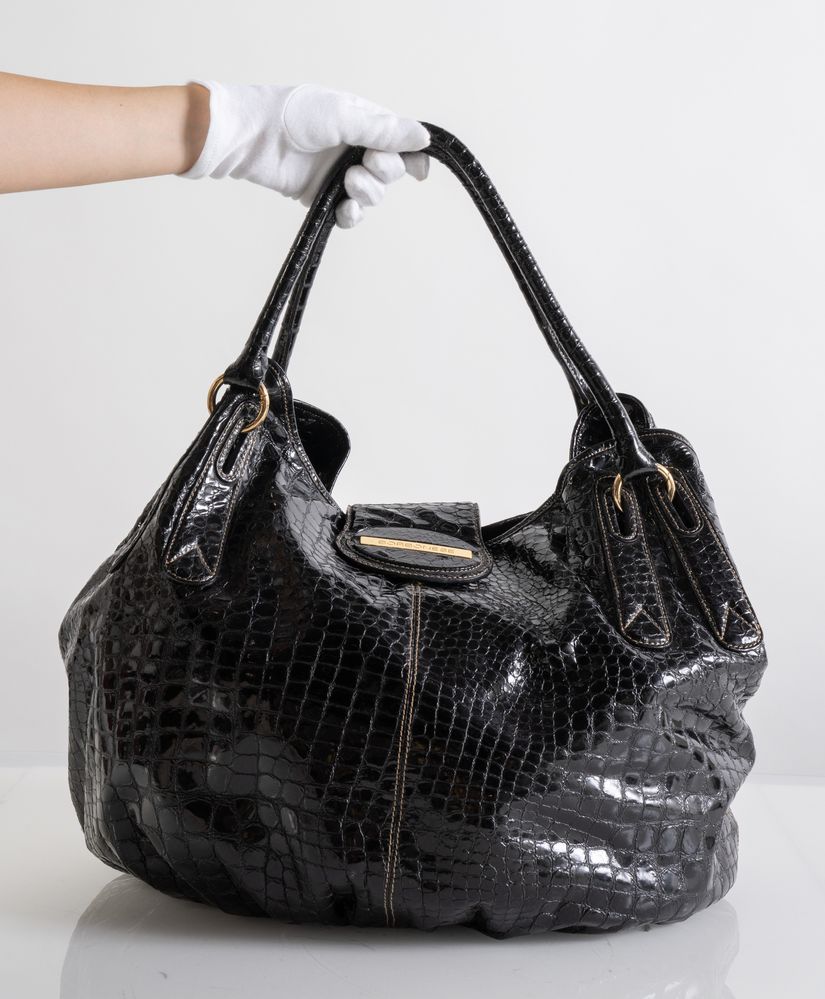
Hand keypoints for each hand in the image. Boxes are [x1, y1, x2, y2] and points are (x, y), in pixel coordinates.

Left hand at [179, 82, 429, 226]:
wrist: (256, 137)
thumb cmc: (295, 115)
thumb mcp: (346, 116)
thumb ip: (385, 132)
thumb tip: (424, 138)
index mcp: (365, 123)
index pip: (400, 143)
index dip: (413, 158)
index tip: (419, 173)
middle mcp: (356, 149)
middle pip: (391, 172)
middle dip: (385, 171)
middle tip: (367, 162)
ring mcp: (340, 174)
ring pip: (373, 195)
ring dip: (367, 192)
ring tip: (348, 181)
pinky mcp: (324, 197)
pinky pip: (350, 214)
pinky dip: (352, 214)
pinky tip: (346, 208)